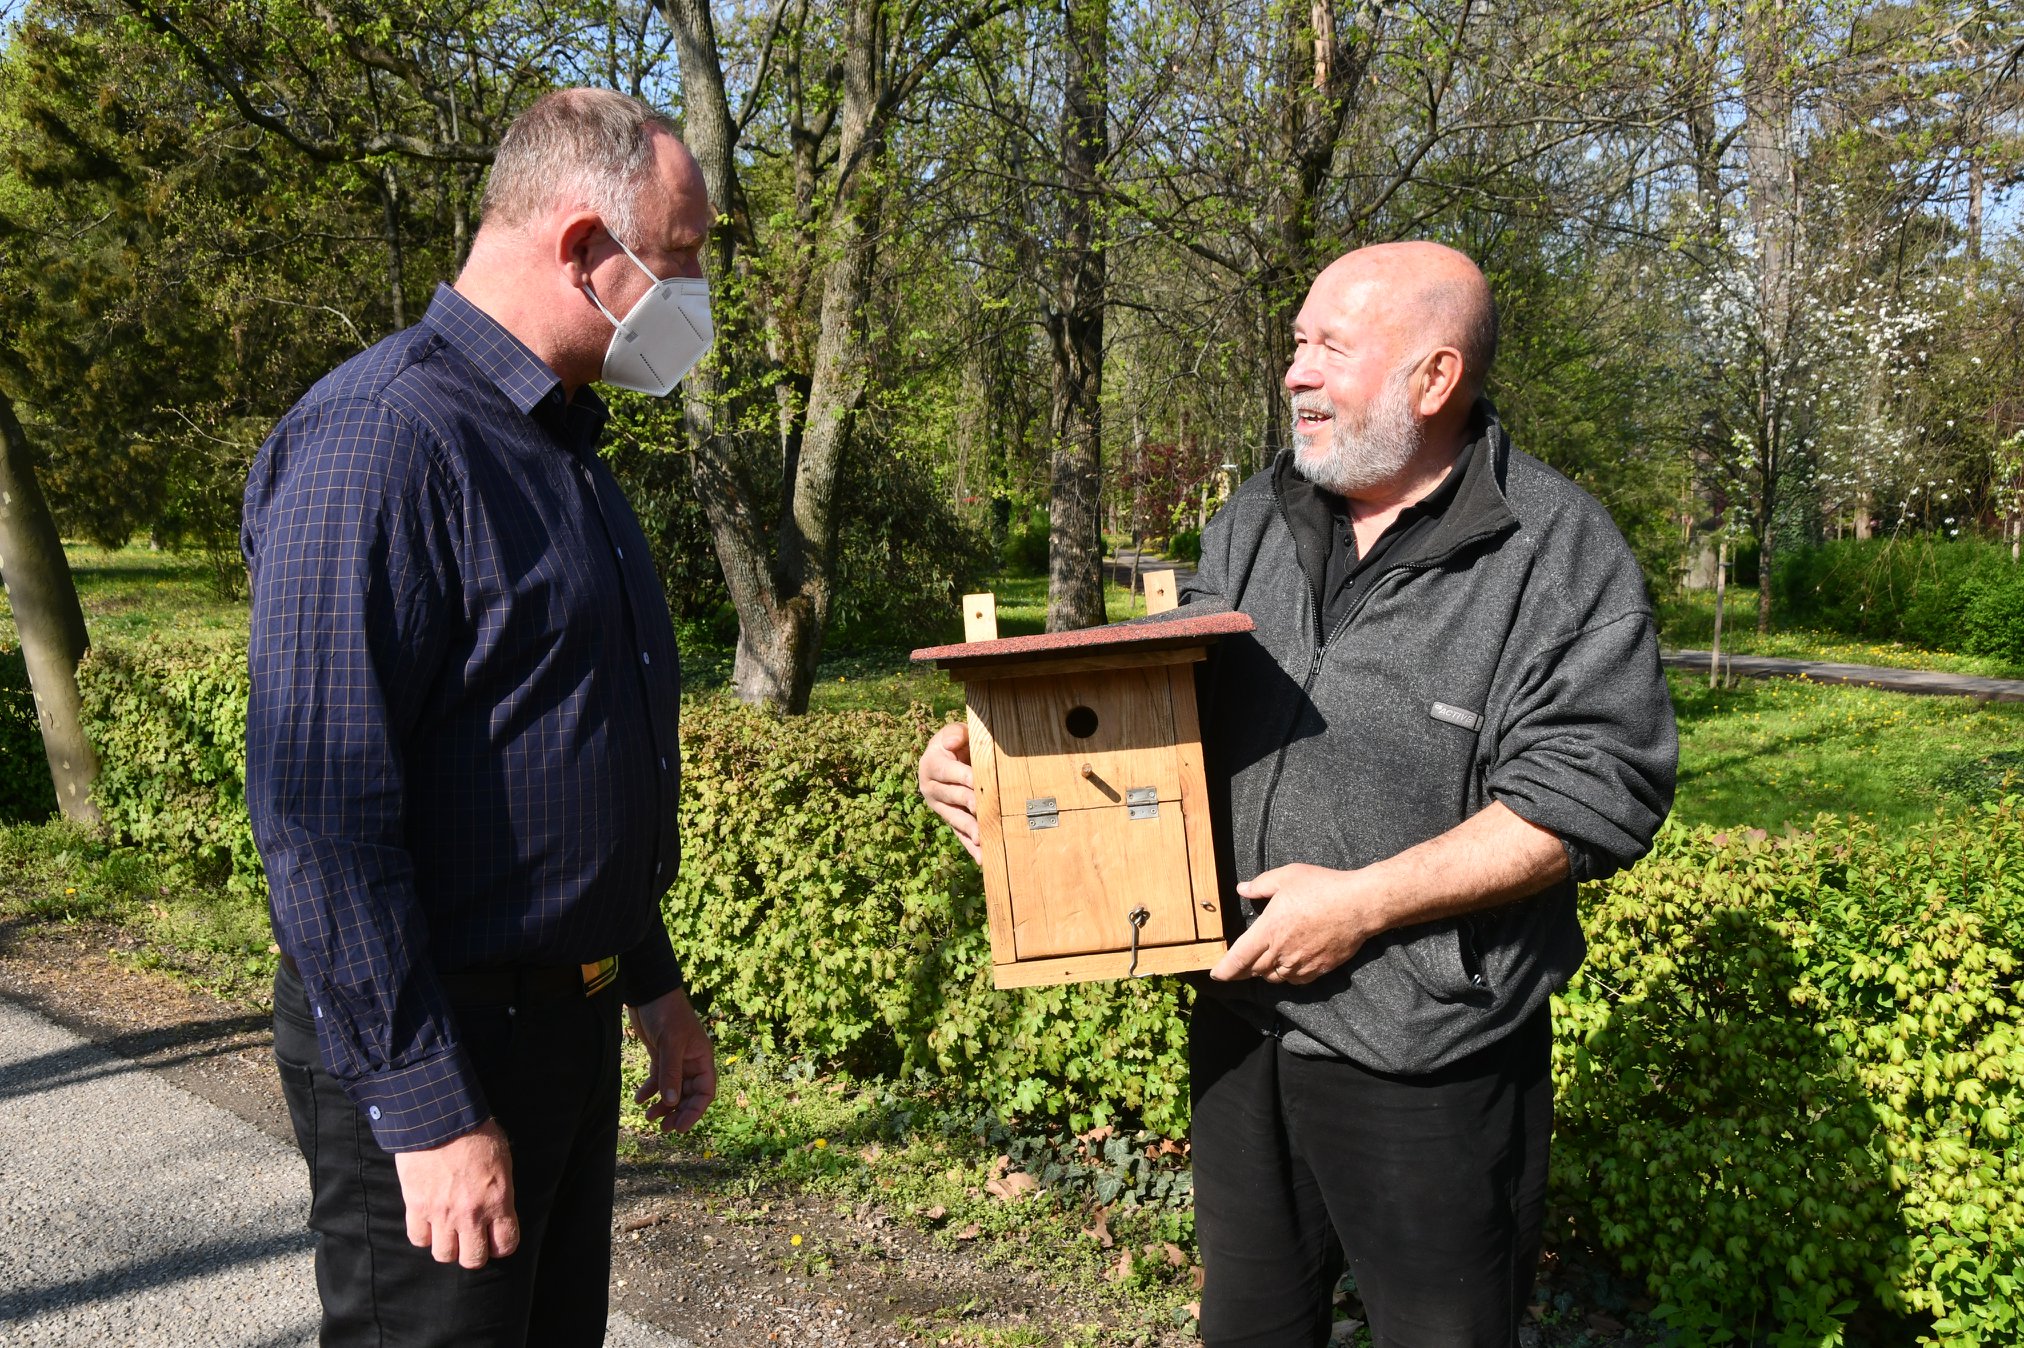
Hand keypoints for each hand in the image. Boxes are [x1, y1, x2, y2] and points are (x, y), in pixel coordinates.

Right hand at [392, 1118, 518, 1267]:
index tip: (496, 1239)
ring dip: (447, 1247)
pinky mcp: (416, 1207)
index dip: (501, 1246)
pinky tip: (429, 1223)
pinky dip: (424, 1235)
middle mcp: (470, 1214)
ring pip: (443, 1255)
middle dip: (474, 1253)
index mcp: (497, 1200)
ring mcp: (441, 1213)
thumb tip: (497, 1207)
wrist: (440, 1118)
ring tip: (449, 1232)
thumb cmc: (476, 1132)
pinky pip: (418, 1239)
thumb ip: (500, 1190)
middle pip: (473, 1259)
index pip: (505, 1244)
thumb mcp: (502, 1160)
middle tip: (471, 1240)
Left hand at [629, 988, 716, 1132]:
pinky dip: (649, 1091)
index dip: (695, 1111)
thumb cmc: (667, 1013)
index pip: (705, 1091)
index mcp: (702, 1058)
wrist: (649, 992)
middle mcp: (691, 1062)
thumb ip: (670, 1073)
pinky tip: (638, 1100)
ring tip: (649, 1118)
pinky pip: (658, 1080)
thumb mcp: (670, 1043)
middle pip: (689, 1095)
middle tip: (664, 1128)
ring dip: (662, 1106)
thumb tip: (671, 1102)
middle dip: (677, 1112)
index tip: (681, 1127)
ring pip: (672, 1090)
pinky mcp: (659, 1056)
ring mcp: (675, 1060)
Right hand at [918, 721, 980, 862]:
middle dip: (968, 803)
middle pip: (952, 796)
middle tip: (980, 810)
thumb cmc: (956, 742)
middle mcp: (931, 788)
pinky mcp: (950, 819)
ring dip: (969, 829)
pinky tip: (982, 859)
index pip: (947, 771)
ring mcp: (940, 807)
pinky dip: (971, 846)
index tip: (975, 780)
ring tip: (981, 840)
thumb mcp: (953, 733)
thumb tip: (953, 741)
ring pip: (955, 818)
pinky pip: (960, 834)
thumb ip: (954, 734)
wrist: (949, 757)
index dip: (962, 775)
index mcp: (931, 765)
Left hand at [1210, 864, 1380, 984]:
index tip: (1216, 974)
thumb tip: (1242, 889)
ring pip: (1273, 977)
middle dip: (1242, 971)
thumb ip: (1261, 885)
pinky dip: (1286, 975)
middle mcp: (1282, 951)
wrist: (1359, 905)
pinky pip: (1294, 980)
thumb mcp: (1287, 876)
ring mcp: (1301, 963)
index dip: (1224, 970)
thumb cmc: (1323, 887)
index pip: (1238, 958)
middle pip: (1253, 971)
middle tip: (1236, 967)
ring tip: (1262, 963)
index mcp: (1269, 930)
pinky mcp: (1318, 969)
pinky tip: (1286, 964)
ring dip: (1264, 972)